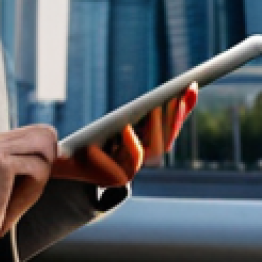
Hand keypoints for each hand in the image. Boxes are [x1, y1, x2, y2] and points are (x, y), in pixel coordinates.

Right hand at [0, 124, 56, 261]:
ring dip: (42, 175)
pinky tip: (12, 205)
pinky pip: (39, 167)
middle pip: (44, 133)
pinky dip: (35, 188)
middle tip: (32, 190)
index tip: (37, 180)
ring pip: (44, 146)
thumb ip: (19, 169)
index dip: (43, 155)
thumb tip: (54, 156)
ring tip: (19, 198)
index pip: (33, 133)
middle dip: (48, 162)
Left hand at [50, 82, 197, 187]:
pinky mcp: (118, 177)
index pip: (172, 126)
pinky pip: (130, 160)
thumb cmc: (99, 135)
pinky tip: (127, 128)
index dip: (185, 108)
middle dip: (172, 118)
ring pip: (153, 152)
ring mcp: (132, 169)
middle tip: (174, 96)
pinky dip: (132, 144)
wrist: (69, 159)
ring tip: (155, 109)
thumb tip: (187, 86)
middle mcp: (144, 158)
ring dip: (157, 129)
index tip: (192, 84)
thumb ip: (150, 107)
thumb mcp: (125, 118)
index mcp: (149, 143)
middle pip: (165, 140)